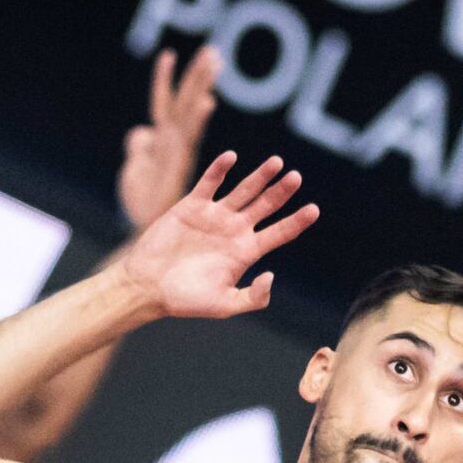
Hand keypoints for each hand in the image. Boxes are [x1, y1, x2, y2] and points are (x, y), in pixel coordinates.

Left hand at [118, 47, 220, 230]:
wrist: (144, 231)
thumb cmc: (143, 204)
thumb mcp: (134, 169)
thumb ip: (140, 148)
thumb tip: (140, 131)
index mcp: (162, 142)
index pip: (164, 104)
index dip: (164, 81)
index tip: (168, 55)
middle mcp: (172, 143)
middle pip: (184, 102)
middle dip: (196, 76)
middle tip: (212, 50)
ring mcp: (175, 153)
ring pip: (189, 112)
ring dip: (200, 85)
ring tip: (213, 61)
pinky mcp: (178, 166)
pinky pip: (189, 138)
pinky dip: (196, 119)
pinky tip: (205, 102)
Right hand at [118, 153, 319, 321]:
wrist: (148, 287)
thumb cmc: (185, 300)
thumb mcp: (224, 305)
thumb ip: (252, 297)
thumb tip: (271, 275)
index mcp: (246, 252)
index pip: (279, 233)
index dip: (296, 221)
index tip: (314, 209)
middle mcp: (234, 230)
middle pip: (265, 206)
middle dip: (281, 192)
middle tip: (296, 177)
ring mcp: (214, 216)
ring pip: (243, 190)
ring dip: (259, 176)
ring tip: (277, 162)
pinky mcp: (192, 206)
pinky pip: (209, 183)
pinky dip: (220, 170)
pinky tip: (231, 157)